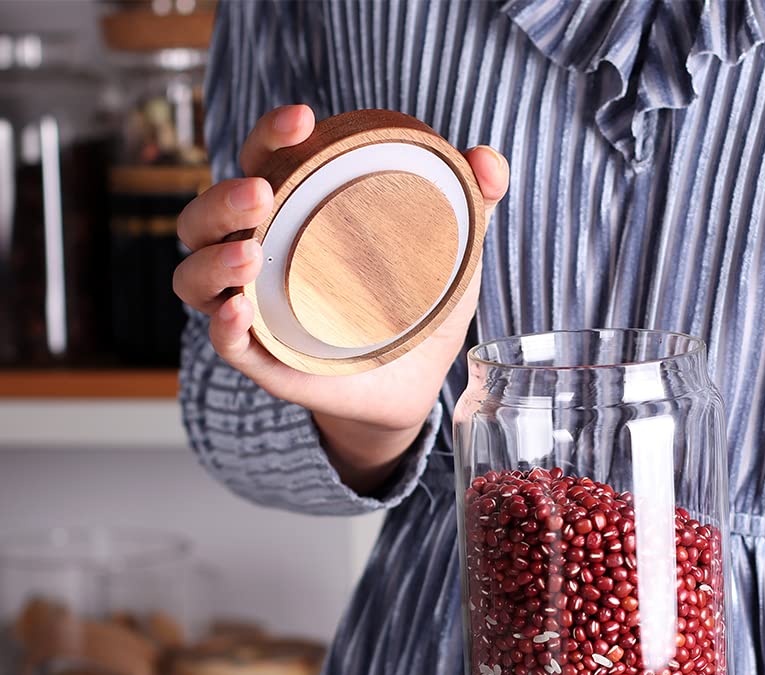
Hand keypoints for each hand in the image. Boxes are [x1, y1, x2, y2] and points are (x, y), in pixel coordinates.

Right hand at [174, 105, 508, 490]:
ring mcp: (256, 311)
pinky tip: (239, 312)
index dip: (270, 135)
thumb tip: (489, 161)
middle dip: (223, 197)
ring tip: (250, 256)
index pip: (262, 162)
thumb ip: (470, 205)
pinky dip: (223, 327)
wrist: (415, 384)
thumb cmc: (417, 307)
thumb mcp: (449, 254)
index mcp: (295, 216)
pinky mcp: (265, 362)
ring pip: (194, 277)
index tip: (304, 119)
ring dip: (213, 260)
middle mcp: (261, 257)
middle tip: (261, 193)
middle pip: (206, 216)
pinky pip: (225, 344)